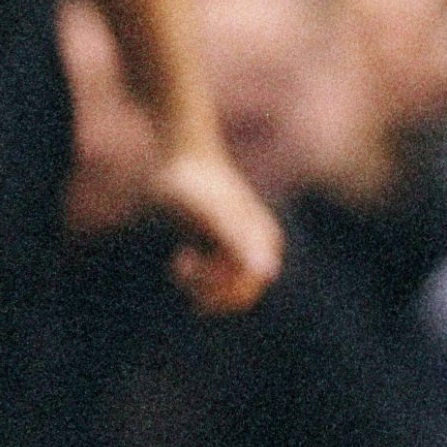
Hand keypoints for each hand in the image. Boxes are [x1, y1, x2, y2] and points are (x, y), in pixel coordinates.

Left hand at [150, 145, 282, 313]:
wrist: (182, 154)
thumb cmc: (192, 182)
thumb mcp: (210, 214)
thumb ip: (237, 242)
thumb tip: (267, 274)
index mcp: (261, 241)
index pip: (247, 287)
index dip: (219, 291)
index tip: (190, 270)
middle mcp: (258, 245)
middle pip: (238, 293)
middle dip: (208, 289)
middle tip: (181, 265)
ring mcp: (241, 246)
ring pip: (225, 288)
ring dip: (199, 283)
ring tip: (180, 261)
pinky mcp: (224, 245)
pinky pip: (216, 278)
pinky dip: (197, 276)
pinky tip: (182, 256)